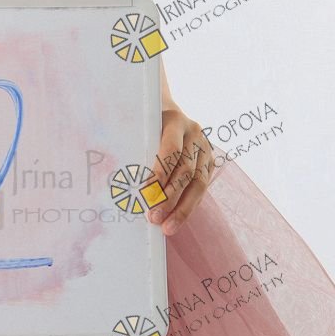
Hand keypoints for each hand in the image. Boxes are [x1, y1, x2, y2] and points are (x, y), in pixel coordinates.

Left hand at [147, 104, 215, 236]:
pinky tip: (177, 219)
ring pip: (198, 183)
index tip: (146, 193)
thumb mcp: (142, 125)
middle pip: (185, 170)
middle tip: (153, 218)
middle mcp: (194, 133)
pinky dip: (189, 205)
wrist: (168, 109)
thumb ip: (138, 146)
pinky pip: (202, 188)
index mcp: (175, 120)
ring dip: (182, 209)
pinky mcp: (211, 161)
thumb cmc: (147, 121)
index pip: (170, 150)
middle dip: (169, 198)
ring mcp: (206, 147)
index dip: (159, 173)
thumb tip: (124, 183)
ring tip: (167, 227)